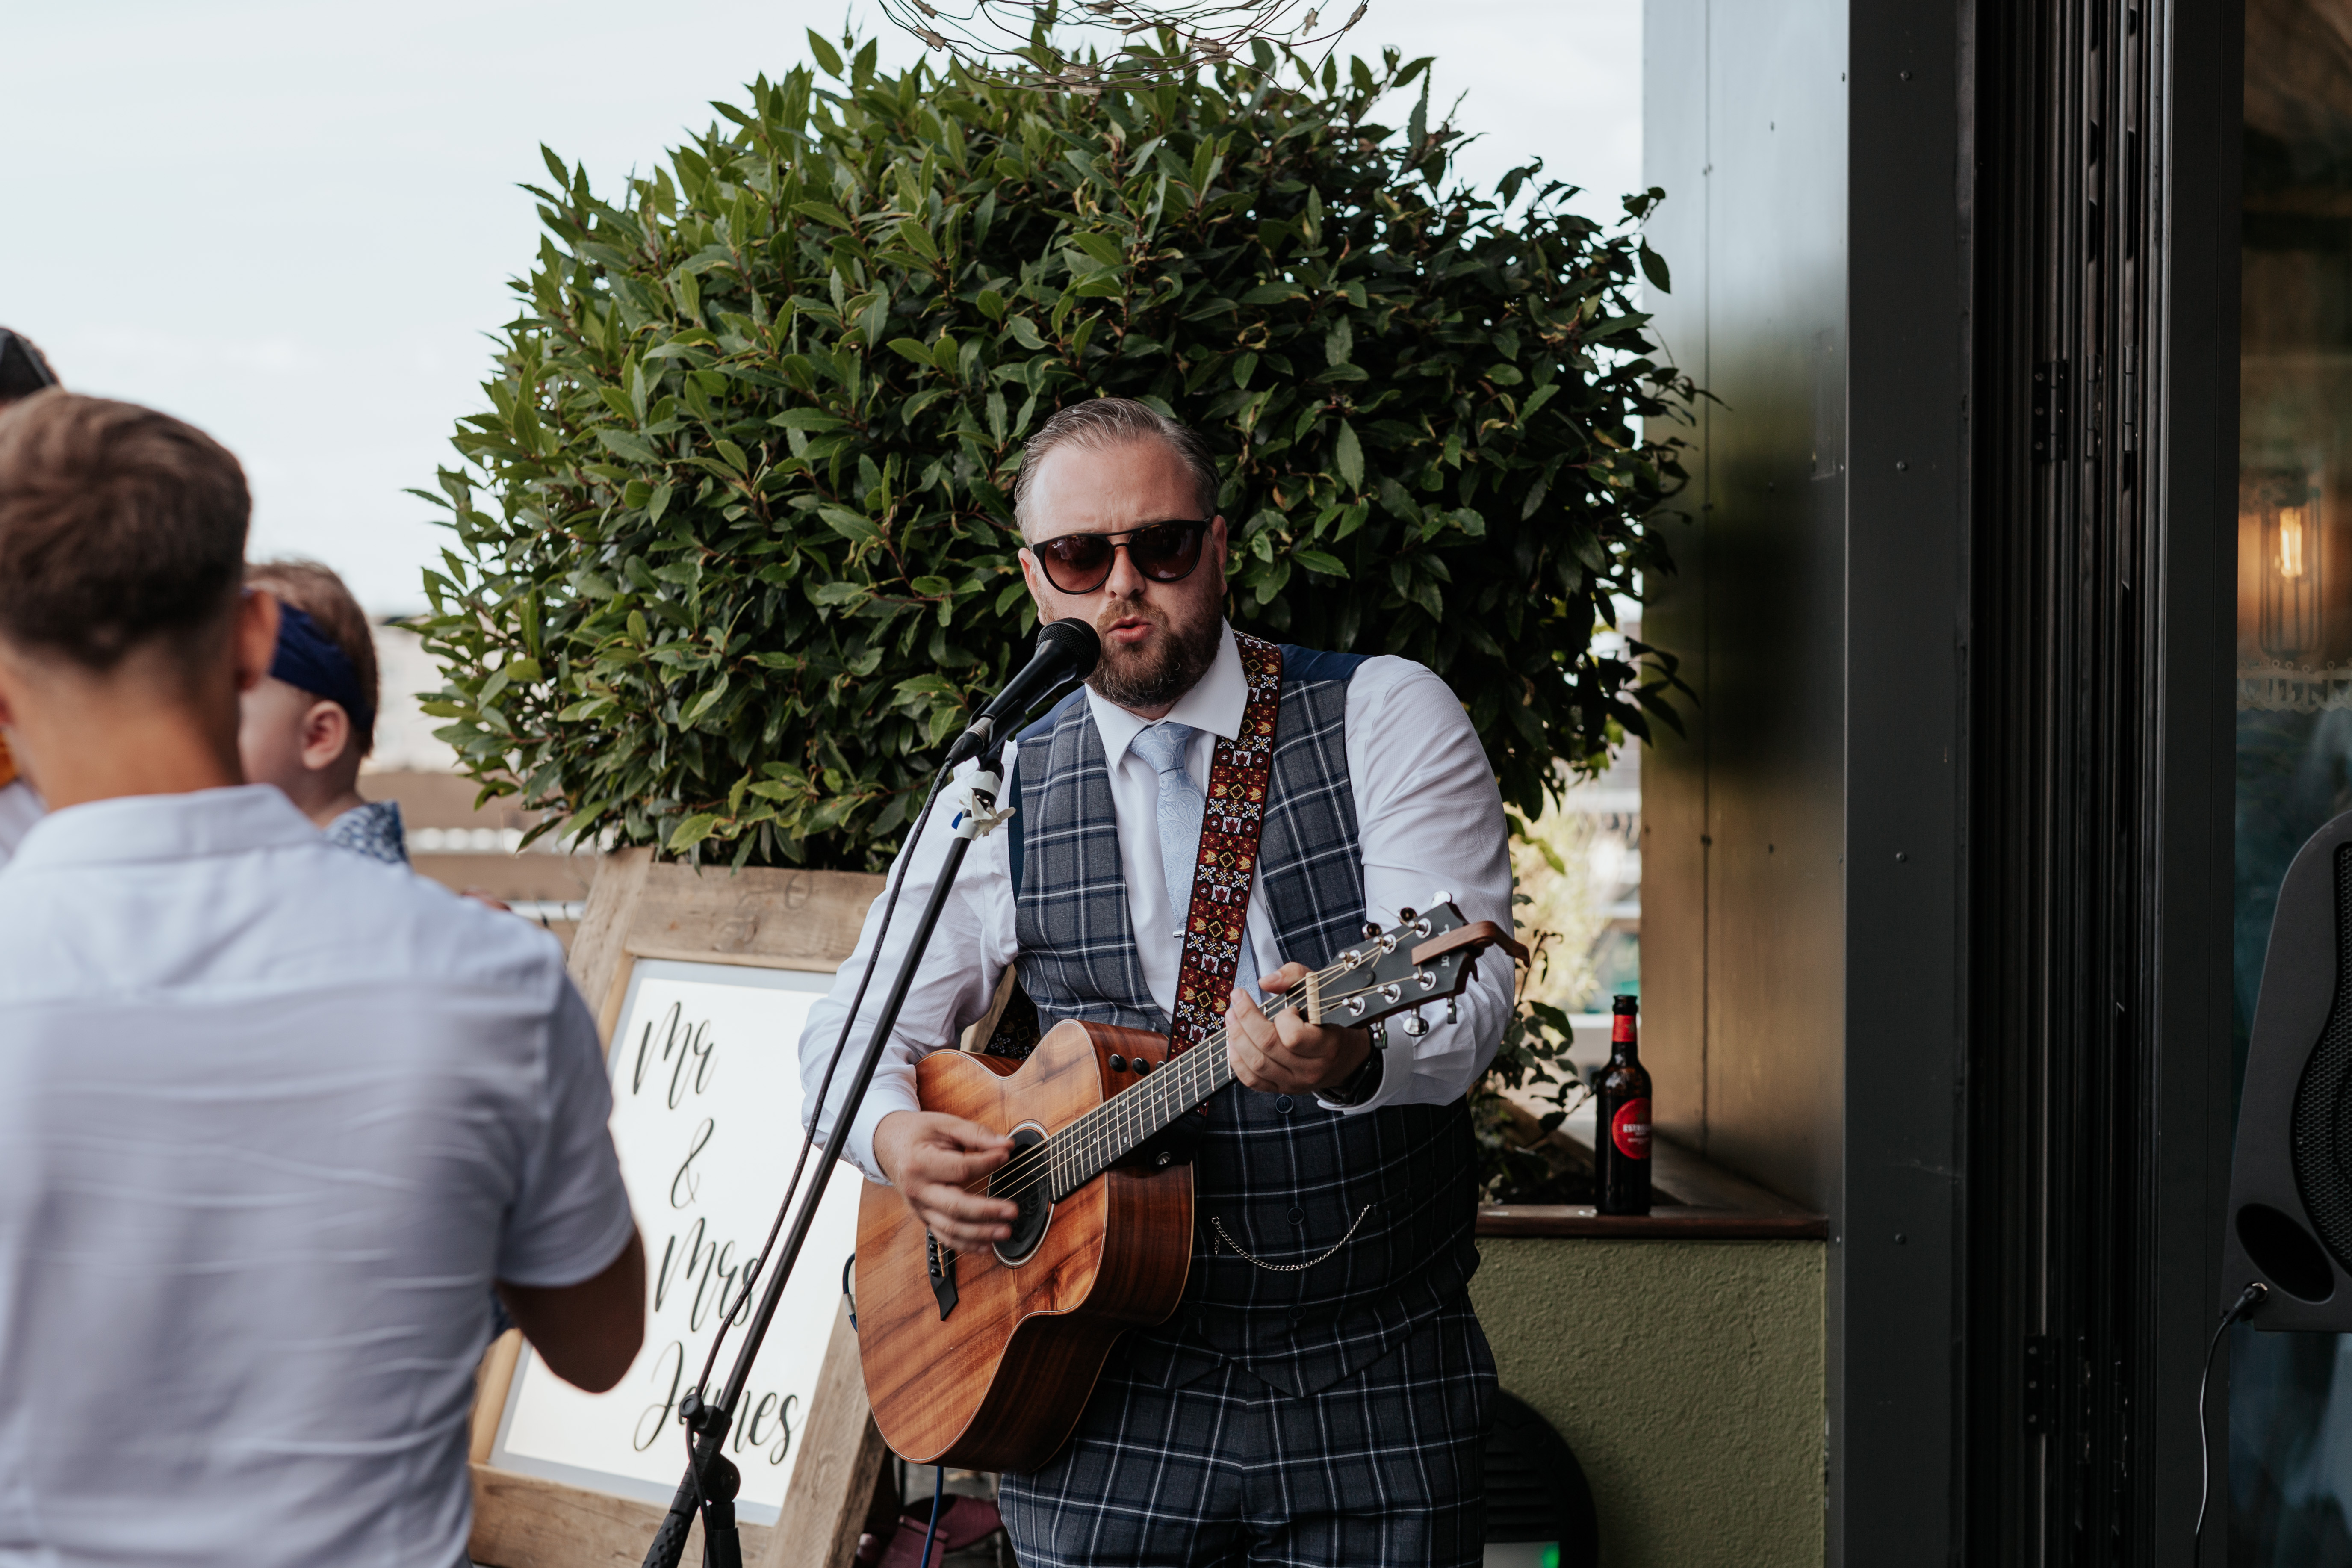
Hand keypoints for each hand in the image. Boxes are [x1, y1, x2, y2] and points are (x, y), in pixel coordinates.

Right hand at [872, 1110, 1016, 1248]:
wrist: (889, 1145)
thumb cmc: (917, 1134)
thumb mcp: (944, 1124)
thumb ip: (976, 1134)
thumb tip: (1006, 1145)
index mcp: (920, 1163)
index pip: (960, 1169)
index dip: (986, 1164)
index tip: (1005, 1157)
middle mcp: (917, 1190)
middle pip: (954, 1206)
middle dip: (986, 1211)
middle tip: (1012, 1211)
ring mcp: (919, 1207)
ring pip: (950, 1228)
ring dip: (979, 1234)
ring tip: (1004, 1231)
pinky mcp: (924, 1217)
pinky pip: (944, 1236)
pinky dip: (966, 1244)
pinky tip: (986, 1246)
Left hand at [1226, 962, 1372, 1094]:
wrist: (1350, 1058)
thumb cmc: (1335, 1022)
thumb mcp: (1323, 992)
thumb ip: (1296, 977)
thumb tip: (1266, 982)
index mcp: (1327, 1045)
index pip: (1294, 1037)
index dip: (1284, 1018)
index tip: (1287, 1008)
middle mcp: (1311, 1069)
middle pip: (1268, 1046)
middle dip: (1246, 1019)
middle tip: (1237, 1000)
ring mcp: (1296, 1082)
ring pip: (1257, 1064)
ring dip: (1237, 1037)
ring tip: (1231, 1018)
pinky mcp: (1283, 1089)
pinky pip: (1253, 1081)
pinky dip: (1237, 1062)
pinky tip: (1232, 1043)